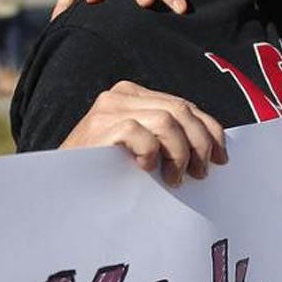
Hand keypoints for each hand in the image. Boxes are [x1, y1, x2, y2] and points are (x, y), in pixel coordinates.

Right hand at [61, 81, 227, 185]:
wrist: (60, 186)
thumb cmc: (103, 172)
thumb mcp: (140, 149)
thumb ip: (165, 139)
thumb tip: (211, 150)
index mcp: (134, 95)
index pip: (184, 106)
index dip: (209, 130)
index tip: (222, 158)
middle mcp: (121, 94)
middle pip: (182, 110)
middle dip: (200, 143)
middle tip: (200, 174)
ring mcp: (109, 109)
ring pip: (168, 121)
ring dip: (180, 153)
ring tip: (175, 179)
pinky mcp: (100, 126)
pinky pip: (141, 134)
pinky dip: (151, 153)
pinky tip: (146, 169)